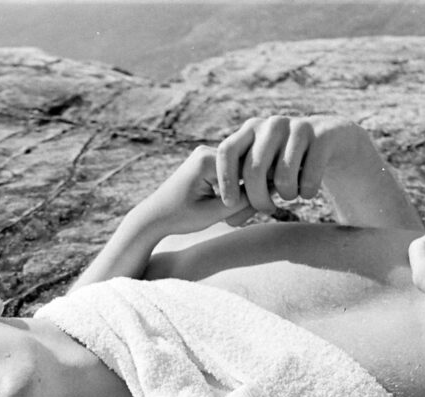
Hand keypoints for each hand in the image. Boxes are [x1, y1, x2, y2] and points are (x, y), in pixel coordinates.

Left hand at [133, 145, 253, 235]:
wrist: (152, 217)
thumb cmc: (178, 218)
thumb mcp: (213, 213)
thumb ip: (243, 201)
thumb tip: (272, 186)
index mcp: (207, 159)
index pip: (247, 167)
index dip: (259, 186)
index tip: (265, 205)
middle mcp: (206, 150)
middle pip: (244, 166)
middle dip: (252, 188)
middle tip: (261, 208)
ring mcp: (205, 155)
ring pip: (239, 169)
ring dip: (245, 189)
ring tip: (249, 208)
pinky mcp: (206, 163)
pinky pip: (229, 172)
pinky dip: (235, 188)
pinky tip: (239, 203)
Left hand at [215, 115, 369, 213]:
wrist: (333, 143)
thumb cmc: (288, 166)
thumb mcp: (265, 179)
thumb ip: (246, 199)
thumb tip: (230, 222)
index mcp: (251, 130)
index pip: (227, 151)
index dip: (226, 179)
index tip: (230, 204)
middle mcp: (272, 124)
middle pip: (254, 169)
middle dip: (258, 199)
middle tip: (267, 209)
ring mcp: (298, 127)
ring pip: (283, 176)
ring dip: (287, 195)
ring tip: (291, 194)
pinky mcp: (323, 135)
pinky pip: (309, 178)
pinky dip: (307, 192)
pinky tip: (309, 190)